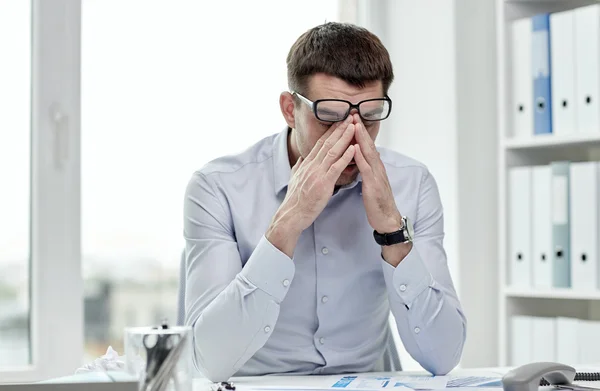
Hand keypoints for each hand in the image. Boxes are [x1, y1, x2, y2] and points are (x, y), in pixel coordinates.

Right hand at [266, 116, 355, 256]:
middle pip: (327, 143)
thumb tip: (301, 159)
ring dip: (344, 138)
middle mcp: (312, 165)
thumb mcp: (294, 179)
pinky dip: (345, 157)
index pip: (320, 143)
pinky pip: (336, 167)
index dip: (330, 131)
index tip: (339, 121)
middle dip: (339, 129)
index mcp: (307, 164)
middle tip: (349, 117)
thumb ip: (299, 167)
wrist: (291, 215)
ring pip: (332, 151)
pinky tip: (353, 149)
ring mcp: (317, 173)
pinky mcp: (323, 183)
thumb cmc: (295, 200)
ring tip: (353, 127)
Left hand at [352, 115, 401, 233]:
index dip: (359, 132)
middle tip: (352, 113)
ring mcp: (377, 176)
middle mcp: (377, 168)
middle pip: (368, 144)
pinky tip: (355, 149)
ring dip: (361, 138)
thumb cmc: (376, 202)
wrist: (387, 219)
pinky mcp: (374, 185)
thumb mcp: (369, 182)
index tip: (351, 118)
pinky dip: (361, 158)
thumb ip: (364, 169)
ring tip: (353, 125)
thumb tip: (357, 158)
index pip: (366, 145)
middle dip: (360, 129)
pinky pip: (366, 169)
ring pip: (368, 153)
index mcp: (374, 166)